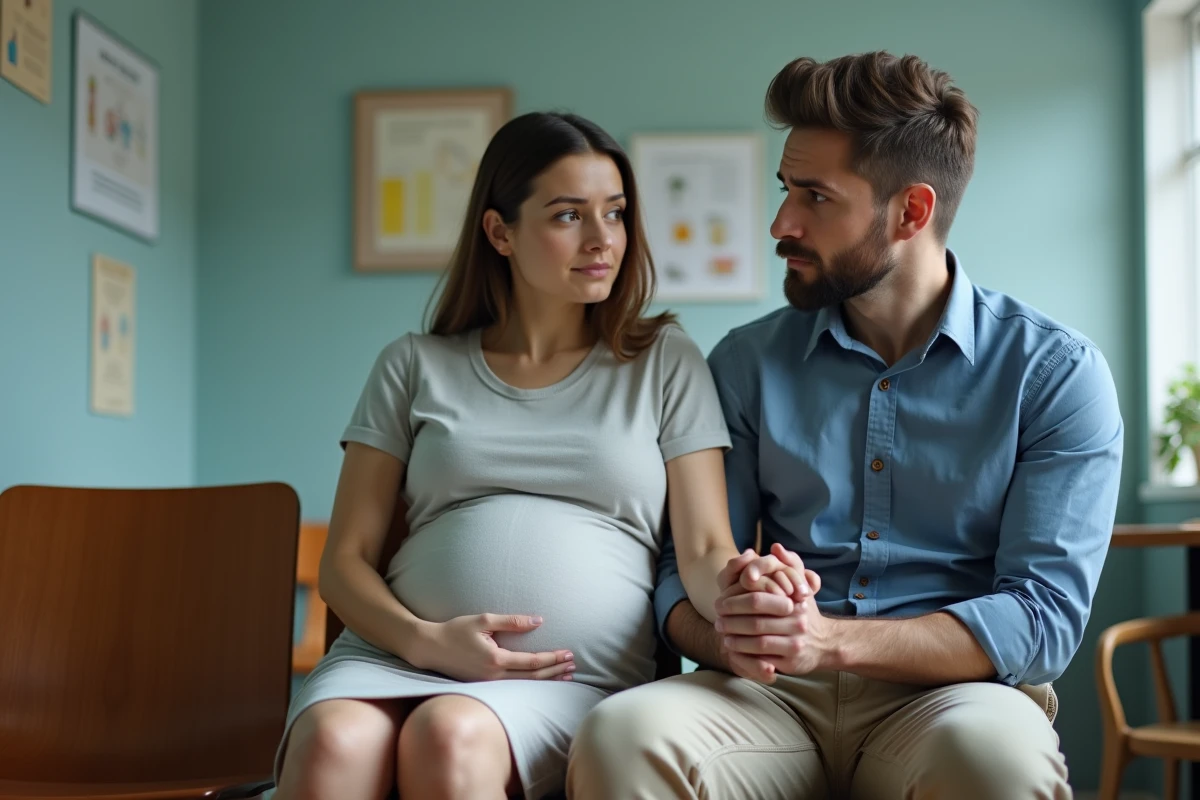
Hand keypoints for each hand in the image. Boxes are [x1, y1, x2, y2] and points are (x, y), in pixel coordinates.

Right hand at [411, 614, 575, 681]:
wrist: (429, 647)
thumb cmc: (455, 630)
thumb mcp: (484, 620)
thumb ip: (512, 621)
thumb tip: (538, 621)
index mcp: (495, 659)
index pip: (532, 662)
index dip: (552, 659)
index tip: (568, 653)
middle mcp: (493, 675)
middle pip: (532, 677)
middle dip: (555, 671)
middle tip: (573, 665)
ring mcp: (488, 683)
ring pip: (524, 684)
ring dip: (546, 679)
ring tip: (564, 675)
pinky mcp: (484, 684)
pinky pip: (513, 685)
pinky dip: (531, 681)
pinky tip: (540, 678)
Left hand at [715, 544, 826, 683]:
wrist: (826, 643)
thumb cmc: (804, 610)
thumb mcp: (800, 584)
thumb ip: (789, 563)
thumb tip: (776, 547)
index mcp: (795, 601)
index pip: (758, 598)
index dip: (735, 600)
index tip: (719, 601)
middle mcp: (798, 622)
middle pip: (756, 621)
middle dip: (732, 620)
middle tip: (716, 619)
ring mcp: (796, 643)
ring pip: (758, 642)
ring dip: (736, 639)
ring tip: (722, 634)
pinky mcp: (792, 662)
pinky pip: (763, 660)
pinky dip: (745, 655)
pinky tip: (734, 649)